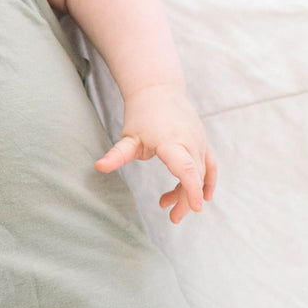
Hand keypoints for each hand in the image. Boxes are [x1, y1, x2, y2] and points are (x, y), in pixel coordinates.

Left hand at [94, 85, 216, 223]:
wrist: (158, 90)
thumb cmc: (140, 115)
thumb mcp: (128, 137)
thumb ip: (117, 155)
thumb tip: (98, 168)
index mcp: (171, 142)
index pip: (185, 168)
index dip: (191, 188)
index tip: (196, 207)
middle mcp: (190, 142)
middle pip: (194, 177)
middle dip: (186, 199)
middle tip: (171, 217)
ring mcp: (199, 142)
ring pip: (201, 173)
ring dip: (189, 192)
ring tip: (167, 203)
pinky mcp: (202, 142)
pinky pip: (210, 165)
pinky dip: (208, 181)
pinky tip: (203, 196)